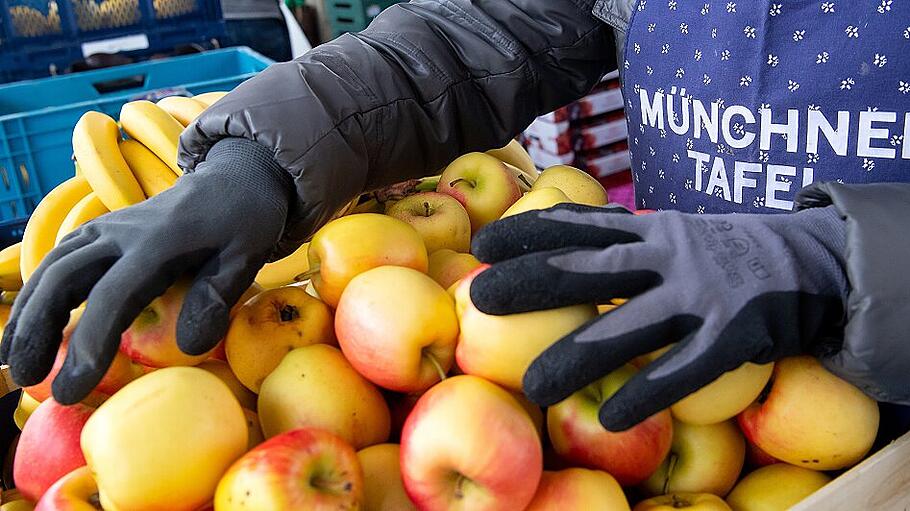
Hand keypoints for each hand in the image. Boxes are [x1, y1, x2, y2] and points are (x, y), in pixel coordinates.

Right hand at [0, 138, 291, 403]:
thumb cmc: (245, 220)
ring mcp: (109, 228)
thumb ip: (217, 297)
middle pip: (62, 278)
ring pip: (52, 267)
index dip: (89, 346)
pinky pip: (60, 259)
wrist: (237, 177)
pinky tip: (32, 321)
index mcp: (158, 242)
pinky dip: (39, 291)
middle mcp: (122, 233)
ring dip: (29, 311)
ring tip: (16, 358)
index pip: (112, 298)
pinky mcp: (104, 231)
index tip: (70, 389)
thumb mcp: (246, 255)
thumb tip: (191, 347)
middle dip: (37, 329)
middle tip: (28, 377)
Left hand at [469, 203, 847, 430]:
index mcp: (649, 230)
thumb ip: (620, 241)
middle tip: (482, 298)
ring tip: (533, 386)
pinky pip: (683, 369)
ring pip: (628, 327)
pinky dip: (647, 393)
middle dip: (533, 281)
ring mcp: (700, 294)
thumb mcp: (669, 234)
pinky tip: (612, 417)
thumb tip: (555, 247)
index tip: (482, 245)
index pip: (580, 225)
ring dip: (577, 356)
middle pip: (589, 268)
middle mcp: (668, 256)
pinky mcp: (733, 334)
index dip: (529, 233)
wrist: (809, 259)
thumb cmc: (719, 254)